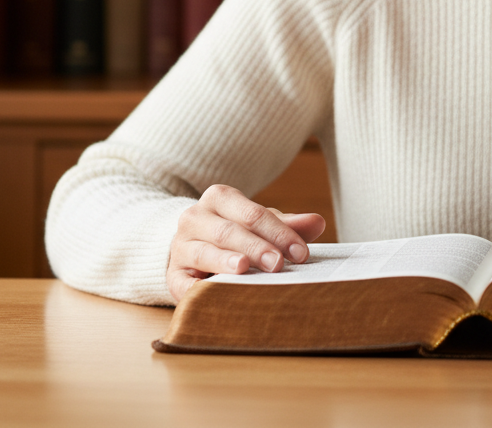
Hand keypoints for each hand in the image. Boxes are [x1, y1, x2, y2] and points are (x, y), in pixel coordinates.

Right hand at [167, 183, 326, 301]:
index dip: (279, 232)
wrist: (191, 244)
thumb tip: (319, 222)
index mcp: (220, 198)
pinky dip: (194, 288)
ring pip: (205, 251)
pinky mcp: (172, 274)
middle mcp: (195, 217)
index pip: (253, 214)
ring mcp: (181, 246)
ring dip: (225, 261)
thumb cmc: (234, 232)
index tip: (301, 252)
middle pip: (230, 231)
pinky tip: (208, 293)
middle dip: (257, 247)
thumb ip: (286, 224)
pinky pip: (181, 281)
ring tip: (244, 268)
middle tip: (279, 264)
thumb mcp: (258, 224)